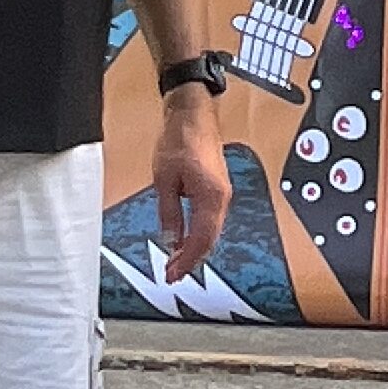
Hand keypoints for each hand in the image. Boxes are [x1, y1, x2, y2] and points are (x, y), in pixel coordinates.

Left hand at [153, 89, 230, 282]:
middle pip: (210, 240)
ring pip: (211, 231)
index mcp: (211, 197)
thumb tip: (171, 240)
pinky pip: (211, 220)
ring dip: (195, 248)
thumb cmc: (180, 139)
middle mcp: (222, 198)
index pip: (201, 240)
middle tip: (172, 274)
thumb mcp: (165, 179)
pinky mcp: (217, 188)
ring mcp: (222, 193)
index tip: (173, 274)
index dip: (187, 261)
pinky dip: (199, 234)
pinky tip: (186, 240)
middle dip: (192, 260)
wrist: (192, 114)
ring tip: (176, 261)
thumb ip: (169, 213)